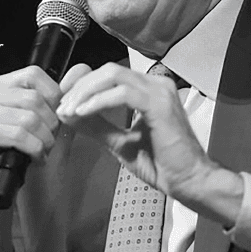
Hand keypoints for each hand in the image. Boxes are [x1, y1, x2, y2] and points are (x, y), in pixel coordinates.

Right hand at [0, 65, 61, 207]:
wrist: (4, 191)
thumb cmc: (25, 155)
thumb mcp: (50, 122)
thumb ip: (64, 97)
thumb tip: (81, 70)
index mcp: (0, 86)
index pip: (33, 74)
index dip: (54, 97)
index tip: (57, 118)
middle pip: (33, 98)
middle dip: (50, 124)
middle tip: (49, 141)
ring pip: (28, 118)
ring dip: (44, 140)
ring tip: (42, 151)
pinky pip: (18, 134)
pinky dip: (34, 149)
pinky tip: (34, 159)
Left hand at [57, 62, 244, 226]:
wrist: (189, 180)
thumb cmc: (161, 164)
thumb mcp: (120, 142)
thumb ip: (97, 126)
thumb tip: (68, 114)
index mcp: (149, 90)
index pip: (109, 74)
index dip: (82, 83)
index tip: (63, 101)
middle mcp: (156, 84)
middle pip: (108, 70)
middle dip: (79, 86)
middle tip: (61, 107)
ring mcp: (160, 91)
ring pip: (113, 76)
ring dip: (85, 92)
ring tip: (68, 111)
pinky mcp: (160, 103)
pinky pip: (122, 93)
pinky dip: (98, 101)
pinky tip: (82, 113)